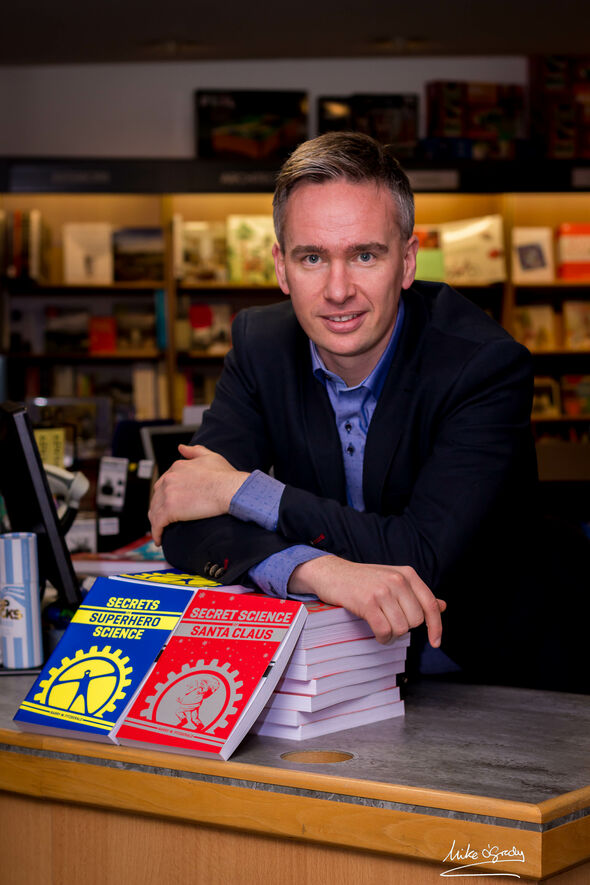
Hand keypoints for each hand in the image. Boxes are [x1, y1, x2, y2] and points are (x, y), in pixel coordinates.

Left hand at [148, 444, 249, 544]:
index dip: (165, 496)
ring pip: (154, 512)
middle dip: (159, 509)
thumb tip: (181, 447)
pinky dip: (156, 533)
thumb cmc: (226, 476)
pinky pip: (157, 524)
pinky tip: (159, 540)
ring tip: (161, 532)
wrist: (231, 489)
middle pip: (156, 497)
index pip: (164, 484)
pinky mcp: (170, 510)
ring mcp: (168, 494)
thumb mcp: (210, 457)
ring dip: (156, 523)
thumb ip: (194, 451)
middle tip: (164, 521)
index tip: (170, 505)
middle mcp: (169, 478)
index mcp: (177, 467)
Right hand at [289, 555, 445, 647]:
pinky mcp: (367, 603)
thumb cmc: (363, 579)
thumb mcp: (393, 580)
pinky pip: (384, 631)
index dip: (436, 626)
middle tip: (390, 622)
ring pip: (401, 628)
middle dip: (405, 628)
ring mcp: (382, 591)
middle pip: (416, 620)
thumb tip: (443, 606)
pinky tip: (377, 633)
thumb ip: (417, 594)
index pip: (430, 604)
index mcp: (407, 574)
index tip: (436, 642)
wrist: (331, 573)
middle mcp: (397, 580)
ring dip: (392, 634)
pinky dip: (382, 638)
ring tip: (381, 626)